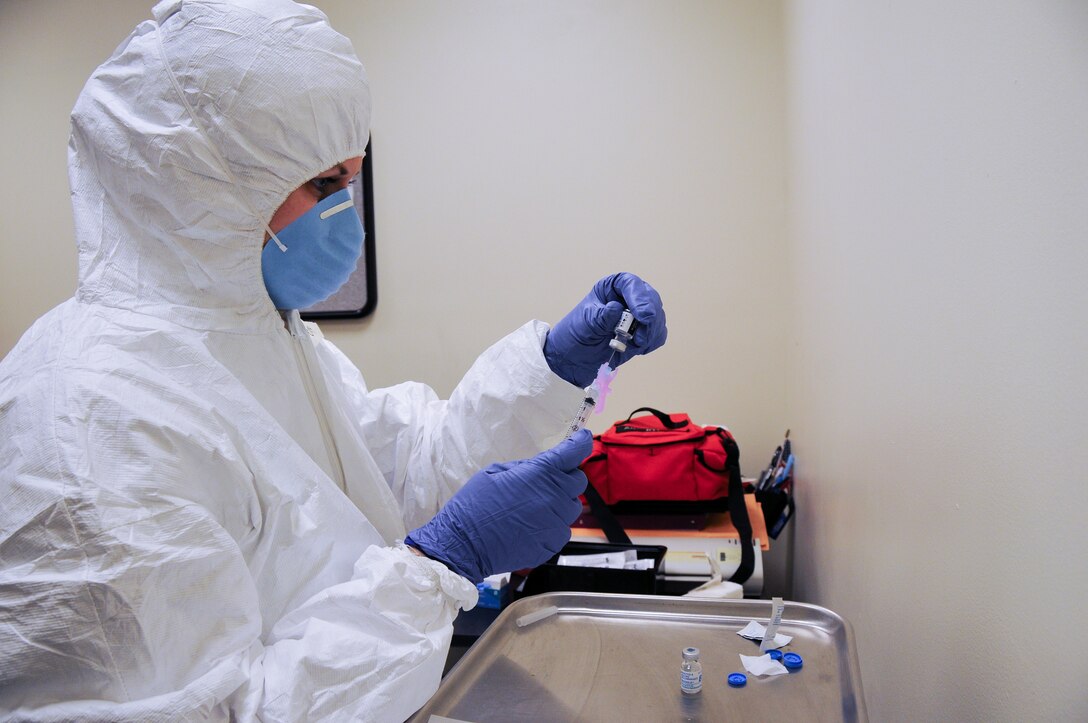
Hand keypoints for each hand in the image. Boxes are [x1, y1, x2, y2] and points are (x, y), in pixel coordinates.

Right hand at [405, 430, 592, 582]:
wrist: (464, 545)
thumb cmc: (473, 505)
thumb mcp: (494, 472)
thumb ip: (524, 467)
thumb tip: (541, 466)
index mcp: (540, 473)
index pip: (574, 451)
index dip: (581, 442)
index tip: (582, 439)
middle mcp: (554, 496)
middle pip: (578, 481)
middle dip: (566, 477)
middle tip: (546, 481)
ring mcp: (556, 523)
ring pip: (572, 507)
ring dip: (560, 503)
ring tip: (534, 508)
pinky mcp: (552, 544)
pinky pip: (563, 529)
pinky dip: (552, 525)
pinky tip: (531, 526)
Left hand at [544, 272, 666, 387]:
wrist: (574, 359)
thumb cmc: (576, 335)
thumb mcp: (586, 324)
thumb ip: (603, 317)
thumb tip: (617, 309)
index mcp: (611, 288)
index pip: (630, 284)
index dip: (640, 298)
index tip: (644, 316)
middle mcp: (627, 297)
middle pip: (650, 299)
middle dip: (650, 318)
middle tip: (641, 336)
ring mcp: (637, 315)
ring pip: (657, 317)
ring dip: (651, 332)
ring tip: (635, 344)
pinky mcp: (643, 332)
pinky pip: (657, 334)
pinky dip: (652, 341)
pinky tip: (638, 348)